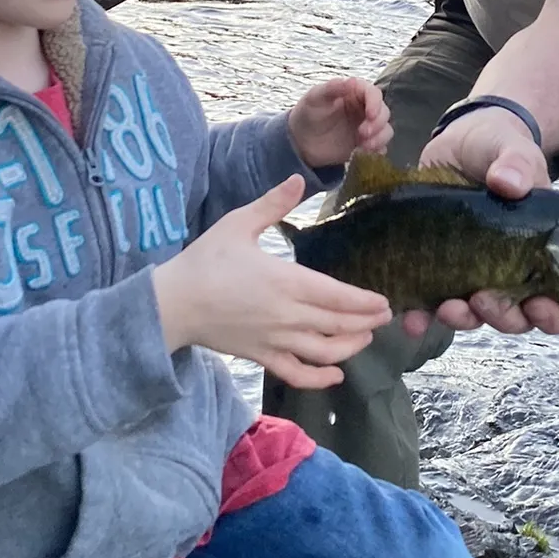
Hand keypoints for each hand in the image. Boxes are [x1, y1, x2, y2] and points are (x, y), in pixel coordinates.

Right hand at [151, 175, 390, 388]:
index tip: (384, 302)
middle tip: (385, 317)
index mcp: (286, 281)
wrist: (173, 303)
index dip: (365, 302)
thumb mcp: (238, 224)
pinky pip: (297, 373)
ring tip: (365, 338)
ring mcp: (275, 340)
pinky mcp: (261, 357)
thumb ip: (273, 204)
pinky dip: (319, 378)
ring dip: (351, 347)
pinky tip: (335, 375)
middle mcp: (287, 315)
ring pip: (324, 351)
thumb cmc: (205, 261)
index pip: (338, 296)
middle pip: (338, 324)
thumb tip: (298, 179)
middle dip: (367, 322)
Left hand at [288, 77, 391, 170]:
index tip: (370, 115)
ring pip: (385, 129)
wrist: (300, 142)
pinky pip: (380, 145)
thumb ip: (331, 88)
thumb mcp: (314, 98)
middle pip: (383, 112)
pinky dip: (378, 149)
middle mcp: (364, 107)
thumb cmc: (307, 114)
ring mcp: (366, 126)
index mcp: (354, 92)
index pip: (373, 93)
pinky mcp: (365, 143)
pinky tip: (368, 153)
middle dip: (378, 123)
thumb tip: (351, 81)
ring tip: (364, 146)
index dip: (376, 102)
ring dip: (380, 138)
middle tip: (363, 134)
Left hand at [403, 108, 558, 340]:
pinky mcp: (440, 269)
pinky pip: (432, 303)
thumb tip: (509, 183)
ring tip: (447, 307)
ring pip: (475, 316)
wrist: (459, 143)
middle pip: (517, 317)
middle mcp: (511, 271)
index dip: (555, 315)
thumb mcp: (513, 151)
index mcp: (543, 252)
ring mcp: (474, 273)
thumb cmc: (499, 149)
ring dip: (462, 320)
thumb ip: (518, 164)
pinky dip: (422, 317)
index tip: (538, 306)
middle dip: (501, 317)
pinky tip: (411, 319)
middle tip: (481, 299)